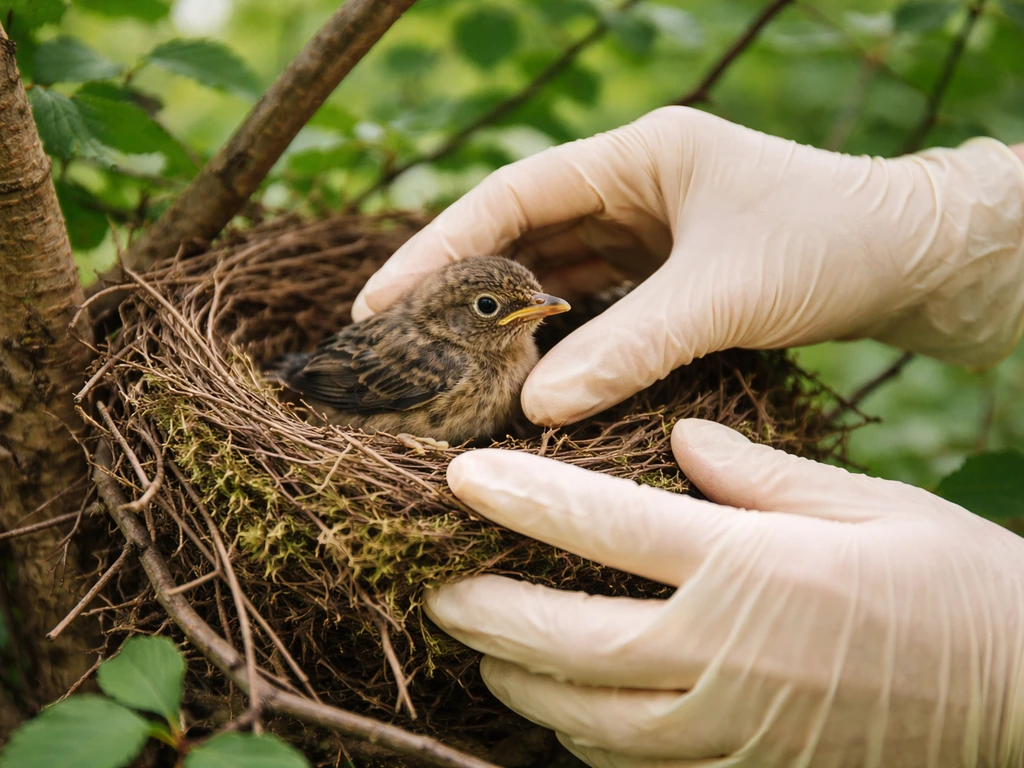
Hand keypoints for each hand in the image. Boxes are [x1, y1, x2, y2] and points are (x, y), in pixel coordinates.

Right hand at [353, 107, 1023, 426]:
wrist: (915, 261)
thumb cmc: (832, 244)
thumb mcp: (724, 294)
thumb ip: (629, 348)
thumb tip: (534, 405)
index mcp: (636, 156)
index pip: (511, 197)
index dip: (437, 247)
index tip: (378, 300)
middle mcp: (631, 189)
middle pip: (519, 237)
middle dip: (458, 289)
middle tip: (393, 344)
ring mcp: (646, 234)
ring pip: (551, 276)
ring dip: (504, 319)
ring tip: (442, 367)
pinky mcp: (665, 276)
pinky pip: (592, 307)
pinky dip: (555, 339)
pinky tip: (521, 373)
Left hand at [425, 419, 1023, 766]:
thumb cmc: (955, 583)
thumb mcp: (867, 503)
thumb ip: (758, 472)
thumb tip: (680, 437)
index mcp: (751, 569)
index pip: (602, 527)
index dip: (520, 497)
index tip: (462, 476)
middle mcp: (724, 655)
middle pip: (565, 640)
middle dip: (486, 611)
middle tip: (438, 584)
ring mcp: (729, 728)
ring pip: (584, 717)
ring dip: (520, 678)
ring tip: (483, 643)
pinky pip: (632, 762)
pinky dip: (578, 732)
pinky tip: (560, 703)